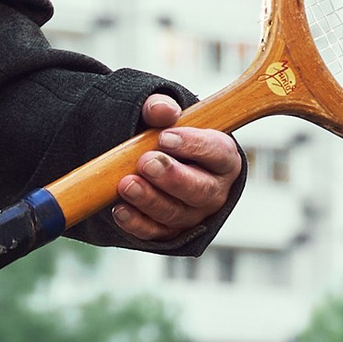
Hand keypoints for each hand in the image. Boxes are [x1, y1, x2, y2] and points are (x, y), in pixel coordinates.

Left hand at [108, 97, 242, 246]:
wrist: (154, 160)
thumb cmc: (168, 137)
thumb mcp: (167, 118)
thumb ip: (162, 109)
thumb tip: (162, 110)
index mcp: (223, 159)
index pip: (218, 153)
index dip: (194, 146)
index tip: (165, 137)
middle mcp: (214, 191)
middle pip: (201, 190)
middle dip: (172, 178)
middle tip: (146, 162)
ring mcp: (193, 214)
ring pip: (176, 214)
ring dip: (150, 200)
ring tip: (127, 184)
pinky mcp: (169, 232)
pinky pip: (155, 233)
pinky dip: (136, 223)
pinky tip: (119, 209)